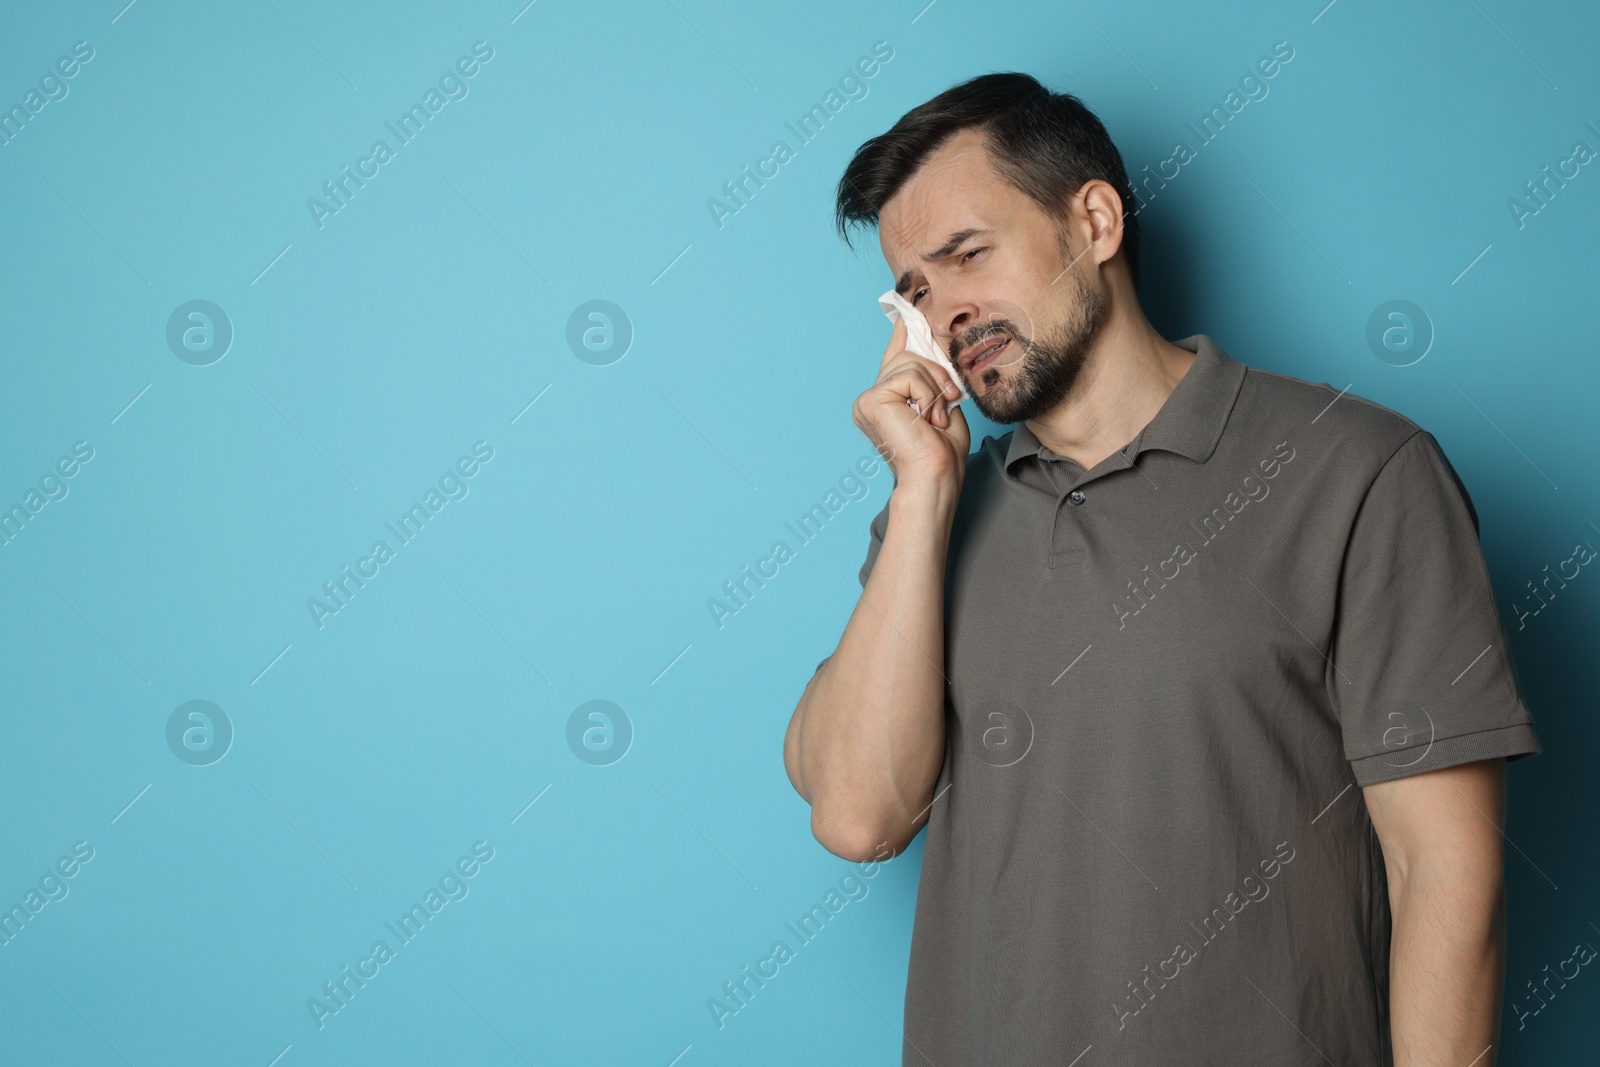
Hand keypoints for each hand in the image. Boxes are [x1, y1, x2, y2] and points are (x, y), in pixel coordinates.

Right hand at [852, 316, 969, 498]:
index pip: (894, 355)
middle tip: (949, 401)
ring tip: (937, 417)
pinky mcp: (871, 400)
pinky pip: (909, 376)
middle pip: (908, 356)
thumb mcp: (942, 403)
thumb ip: (933, 376)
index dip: (903, 332)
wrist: (935, 476)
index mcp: (886, 399)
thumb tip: (933, 343)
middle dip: (936, 373)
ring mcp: (868, 399)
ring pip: (910, 363)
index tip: (909, 309)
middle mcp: (872, 398)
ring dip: (934, 387)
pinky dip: (926, 395)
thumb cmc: (941, 452)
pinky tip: (926, 418)